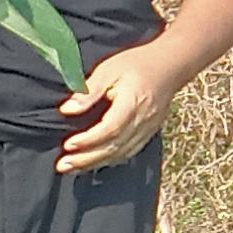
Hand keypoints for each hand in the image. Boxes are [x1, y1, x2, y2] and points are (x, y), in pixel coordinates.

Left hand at [55, 44, 180, 173]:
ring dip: (95, 163)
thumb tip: (67, 109)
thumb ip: (89, 91)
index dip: (89, 140)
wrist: (170, 66)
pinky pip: (128, 152)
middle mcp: (142, 120)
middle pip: (114, 146)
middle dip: (87, 159)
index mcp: (132, 103)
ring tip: (71, 168)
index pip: (110, 129)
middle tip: (63, 166)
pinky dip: (109, 160)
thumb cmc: (136, 64)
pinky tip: (93, 163)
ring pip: (121, 153)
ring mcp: (148, 129)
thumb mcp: (109, 69)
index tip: (68, 145)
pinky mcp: (149, 133)